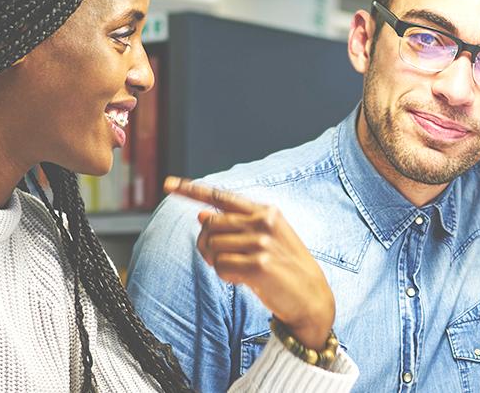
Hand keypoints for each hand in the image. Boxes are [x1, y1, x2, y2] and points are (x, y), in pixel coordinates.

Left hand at [165, 177, 335, 344]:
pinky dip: (225, 276)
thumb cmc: (285, 266)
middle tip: (218, 259)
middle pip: (210, 225)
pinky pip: (220, 266)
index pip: (221, 196)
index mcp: (265, 211)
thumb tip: (201, 215)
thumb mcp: (266, 237)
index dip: (191, 190)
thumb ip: (236, 224)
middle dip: (206, 244)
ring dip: (217, 262)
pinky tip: (243, 279)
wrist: (311, 296)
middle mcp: (263, 221)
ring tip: (238, 270)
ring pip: (212, 247)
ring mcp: (261, 242)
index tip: (168, 184)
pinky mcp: (258, 264)